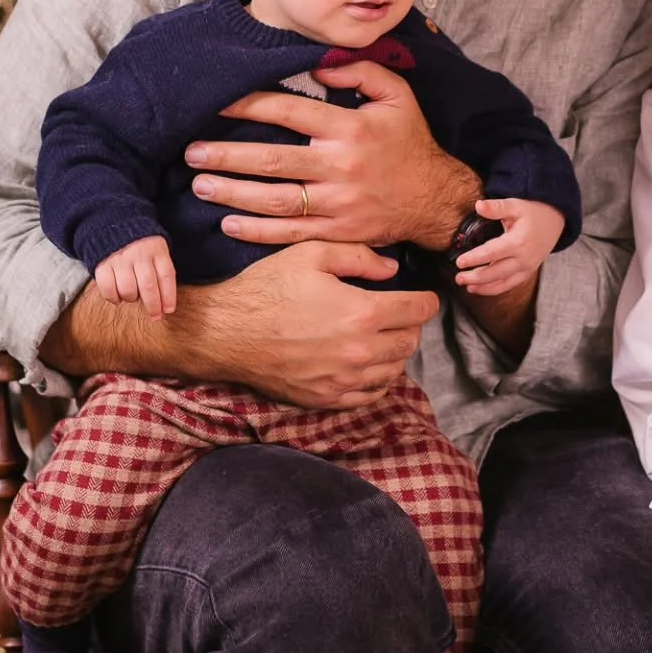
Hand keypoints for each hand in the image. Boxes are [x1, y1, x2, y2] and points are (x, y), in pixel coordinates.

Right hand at [94, 236, 175, 318]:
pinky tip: (118, 298)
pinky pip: (107, 288)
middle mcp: (139, 255)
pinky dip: (113, 297)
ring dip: (132, 299)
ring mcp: (120, 259)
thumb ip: (161, 268)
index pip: (166, 276)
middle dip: (153, 305)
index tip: (169, 310)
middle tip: (155, 316)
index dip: (168, 296)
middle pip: (148, 286)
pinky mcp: (102, 264)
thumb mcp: (157, 248)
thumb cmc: (142, 243)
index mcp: (157, 250)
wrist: (115, 223)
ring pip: (128, 289)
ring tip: (134, 297)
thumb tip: (165, 300)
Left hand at [184, 61, 479, 249]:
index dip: (250, 105)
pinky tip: (228, 224)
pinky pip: (289, 233)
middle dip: (226, 155)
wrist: (435, 199)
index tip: (219, 103)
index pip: (289, 112)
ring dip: (232, 193)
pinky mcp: (337, 232)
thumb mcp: (398, 97)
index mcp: (350, 129)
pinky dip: (256, 231)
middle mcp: (339, 167)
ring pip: (274, 200)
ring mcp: (336, 204)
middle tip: (191, 151)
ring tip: (199, 184)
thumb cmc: (411, 143)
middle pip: (271, 161)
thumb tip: (320, 66)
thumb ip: (362, 73)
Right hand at [188, 240, 439, 408]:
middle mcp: (360, 352)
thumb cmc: (268, 288)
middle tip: (398, 313)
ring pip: (394, 370)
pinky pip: (370, 395)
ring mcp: (343, 380)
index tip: (423, 296)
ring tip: (381, 336)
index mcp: (363, 313)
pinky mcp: (326, 399)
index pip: (419, 311)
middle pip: (411, 341)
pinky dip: (376, 379)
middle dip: (411, 325)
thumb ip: (360, 257)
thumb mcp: (313, 253)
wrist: (225, 332)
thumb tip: (392, 270)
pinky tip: (366, 363)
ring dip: (395, 352)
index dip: (426, 300)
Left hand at [453, 198, 563, 296]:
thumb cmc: (533, 212)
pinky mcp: (528, 272)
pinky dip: (494, 289)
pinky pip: (509, 284)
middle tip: (458, 278)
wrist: (555, 221)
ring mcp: (526, 267)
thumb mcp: (515, 205)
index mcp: (518, 241)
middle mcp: (523, 258)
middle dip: (475, 277)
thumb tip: (478, 205)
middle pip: (495, 272)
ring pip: (502, 282)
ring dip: (483, 287)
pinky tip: (479, 289)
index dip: (474, 258)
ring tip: (466, 286)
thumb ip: (496, 207)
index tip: (459, 262)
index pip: (492, 253)